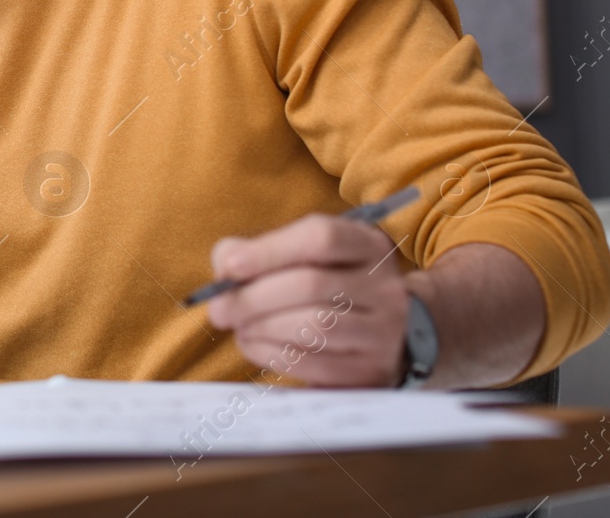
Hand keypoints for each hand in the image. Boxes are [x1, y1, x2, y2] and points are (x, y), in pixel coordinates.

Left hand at [203, 214, 408, 386]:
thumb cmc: (328, 286)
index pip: (321, 237)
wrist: (391, 335)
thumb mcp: (304, 256)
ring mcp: (384, 332)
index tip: (229, 266)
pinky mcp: (371, 372)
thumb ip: (258, 251)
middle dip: (252, 298)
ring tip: (238, 327)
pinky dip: (272, 354)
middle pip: (311, 285)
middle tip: (219, 309)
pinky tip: (255, 345)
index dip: (269, 251)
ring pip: (313, 327)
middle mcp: (385, 286)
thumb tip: (225, 264)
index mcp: (367, 245)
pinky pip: (314, 363)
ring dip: (261, 327)